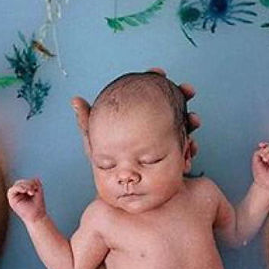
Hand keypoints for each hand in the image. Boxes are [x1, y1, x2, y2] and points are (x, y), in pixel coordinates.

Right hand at [7, 178, 46, 223]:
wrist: (37, 216)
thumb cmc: (38, 206)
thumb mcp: (38, 192)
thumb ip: (36, 184)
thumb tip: (36, 177)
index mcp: (23, 192)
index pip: (24, 182)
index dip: (30, 182)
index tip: (36, 188)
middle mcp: (17, 194)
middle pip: (20, 182)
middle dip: (27, 184)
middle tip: (34, 190)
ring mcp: (14, 197)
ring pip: (16, 185)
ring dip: (24, 186)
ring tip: (31, 192)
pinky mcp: (11, 200)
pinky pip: (12, 190)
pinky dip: (19, 188)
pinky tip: (25, 191)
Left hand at [70, 66, 201, 159]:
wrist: (122, 196)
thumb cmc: (107, 168)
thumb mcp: (96, 145)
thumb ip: (88, 125)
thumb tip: (75, 100)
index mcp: (137, 118)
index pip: (148, 92)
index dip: (155, 79)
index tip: (159, 72)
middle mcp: (153, 126)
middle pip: (170, 106)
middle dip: (180, 96)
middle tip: (188, 91)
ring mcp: (164, 141)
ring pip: (181, 126)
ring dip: (189, 123)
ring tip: (193, 122)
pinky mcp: (172, 157)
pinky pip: (183, 149)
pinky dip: (187, 149)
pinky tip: (187, 153)